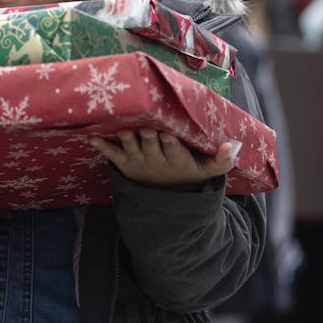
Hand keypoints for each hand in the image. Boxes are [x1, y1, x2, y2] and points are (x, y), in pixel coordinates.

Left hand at [88, 129, 235, 189]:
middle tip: (145, 126)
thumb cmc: (188, 174)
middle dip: (148, 137)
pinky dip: (102, 146)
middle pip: (151, 146)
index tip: (168, 133)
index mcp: (176, 159)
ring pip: (131, 148)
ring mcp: (138, 161)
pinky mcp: (124, 163)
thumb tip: (232, 146)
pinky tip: (91, 136)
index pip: (174, 149)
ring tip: (121, 128)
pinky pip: (111, 155)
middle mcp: (156, 160)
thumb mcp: (207, 171)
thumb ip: (221, 160)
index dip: (170, 142)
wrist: (164, 197)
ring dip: (126, 139)